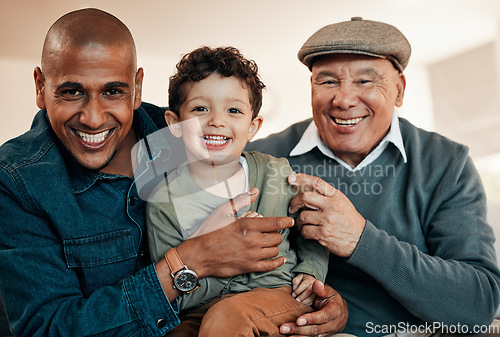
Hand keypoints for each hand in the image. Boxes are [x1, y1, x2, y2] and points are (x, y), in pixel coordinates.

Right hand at [177, 188, 293, 278]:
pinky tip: (280, 259)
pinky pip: (270, 266)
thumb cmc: (210, 232)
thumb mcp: (223, 211)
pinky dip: (277, 262)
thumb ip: (241, 200)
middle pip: (277, 237)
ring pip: (275, 250)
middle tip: (271, 232)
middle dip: (276, 234)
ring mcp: (252, 255)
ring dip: (274, 246)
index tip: (290, 221)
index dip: (285, 222)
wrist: (199, 255)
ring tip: (269, 243)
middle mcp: (253, 240)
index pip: (275, 223)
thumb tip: (254, 191)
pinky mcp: (249, 267)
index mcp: (248, 225)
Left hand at [280, 280, 347, 336]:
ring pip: (313, 336)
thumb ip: (321, 289)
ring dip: (298, 336)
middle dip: (299, 329)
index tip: (298, 320)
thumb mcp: (329, 292)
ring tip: (285, 333)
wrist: (341, 312)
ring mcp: (327, 332)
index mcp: (335, 311)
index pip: (323, 317)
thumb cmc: (333, 300)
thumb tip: (316, 284)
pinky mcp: (322, 336)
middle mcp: (332, 324)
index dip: (311, 319)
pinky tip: (291, 336)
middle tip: (284, 328)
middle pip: (315, 329)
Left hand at [288, 173, 365, 257]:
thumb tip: (306, 191)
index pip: (317, 183)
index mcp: (336, 196)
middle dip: (294, 202)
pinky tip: (308, 232)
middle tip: (293, 208)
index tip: (291, 178)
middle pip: (305, 198)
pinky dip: (304, 232)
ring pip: (302, 217)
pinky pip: (305, 231)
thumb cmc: (349, 221)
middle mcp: (332, 206)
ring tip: (304, 224)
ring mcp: (327, 220)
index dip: (302, 178)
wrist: (361, 240)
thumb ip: (327, 196)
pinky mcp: (324, 234)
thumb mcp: (342, 203)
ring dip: (299, 221)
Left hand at [292, 273, 315, 305]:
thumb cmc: (303, 279)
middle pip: (309, 291)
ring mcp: (317, 291)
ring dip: (305, 301)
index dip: (298, 290)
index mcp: (309, 279)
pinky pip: (313, 301)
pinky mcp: (317, 297)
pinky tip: (303, 304)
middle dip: (302, 296)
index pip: (304, 284)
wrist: (311, 280)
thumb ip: (296, 281)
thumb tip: (294, 288)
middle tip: (296, 300)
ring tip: (299, 303)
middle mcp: (314, 285)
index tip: (293, 294)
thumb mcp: (298, 277)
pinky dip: (308, 303)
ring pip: (312, 297)